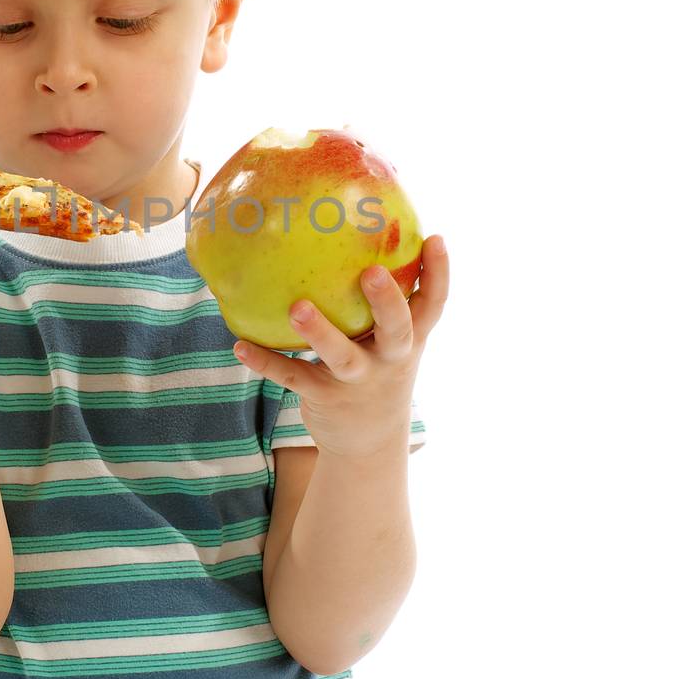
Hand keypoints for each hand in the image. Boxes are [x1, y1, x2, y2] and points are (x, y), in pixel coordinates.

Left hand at [233, 235, 449, 458]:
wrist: (368, 444)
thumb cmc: (377, 369)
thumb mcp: (390, 341)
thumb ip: (381, 301)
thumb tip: (359, 234)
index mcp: (410, 339)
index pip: (433, 304)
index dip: (438, 273)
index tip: (435, 238)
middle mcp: (390, 359)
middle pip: (397, 329)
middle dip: (387, 301)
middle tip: (372, 272)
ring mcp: (358, 381)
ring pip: (342, 356)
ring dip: (320, 332)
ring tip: (297, 307)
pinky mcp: (325, 398)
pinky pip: (293, 377)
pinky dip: (266, 361)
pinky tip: (240, 345)